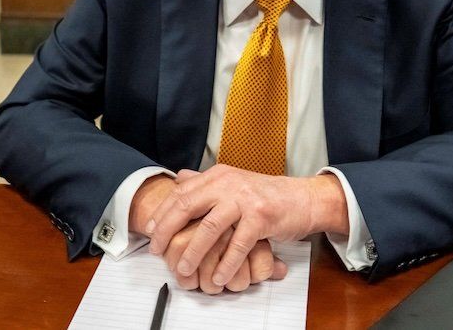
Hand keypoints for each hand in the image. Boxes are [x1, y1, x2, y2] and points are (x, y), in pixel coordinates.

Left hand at [128, 175, 286, 294]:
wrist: (303, 199)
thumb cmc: (266, 196)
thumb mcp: (233, 182)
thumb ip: (205, 182)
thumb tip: (178, 178)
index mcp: (217, 175)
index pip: (180, 193)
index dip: (161, 213)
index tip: (149, 230)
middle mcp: (228, 183)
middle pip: (187, 206)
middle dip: (167, 231)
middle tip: (157, 251)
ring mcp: (245, 199)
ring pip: (209, 228)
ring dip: (193, 252)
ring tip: (183, 269)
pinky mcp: (261, 217)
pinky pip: (238, 244)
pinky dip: (226, 263)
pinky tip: (218, 277)